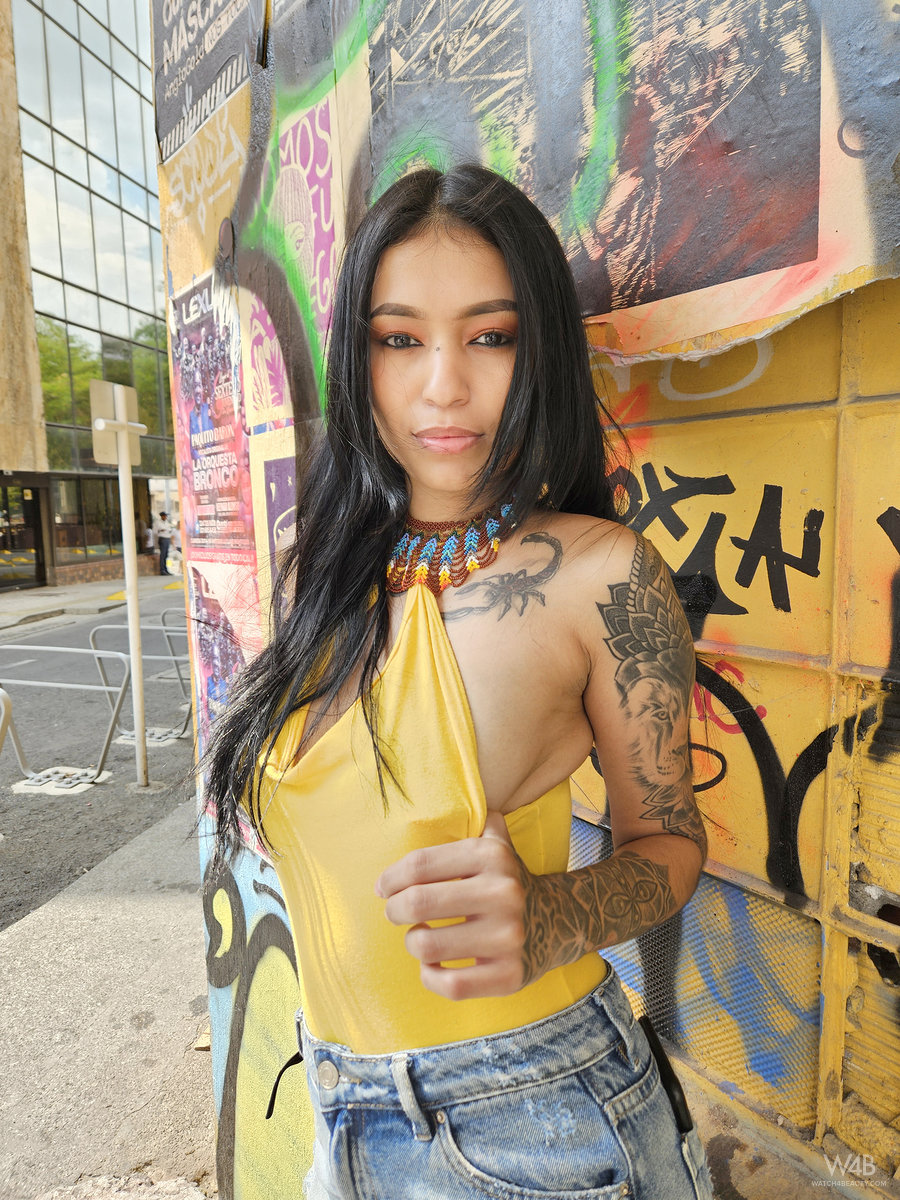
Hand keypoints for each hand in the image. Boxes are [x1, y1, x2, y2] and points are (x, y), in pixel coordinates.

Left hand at [374, 812, 545, 1000]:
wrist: (559, 920)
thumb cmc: (507, 881)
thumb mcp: (496, 843)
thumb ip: (471, 820)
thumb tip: (437, 803)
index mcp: (492, 857)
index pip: (420, 865)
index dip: (390, 878)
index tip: (382, 888)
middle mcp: (503, 893)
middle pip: (417, 903)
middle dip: (394, 910)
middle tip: (394, 912)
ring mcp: (508, 937)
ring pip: (427, 946)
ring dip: (413, 942)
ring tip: (419, 937)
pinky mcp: (509, 976)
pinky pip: (450, 984)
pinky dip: (431, 976)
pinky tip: (433, 965)